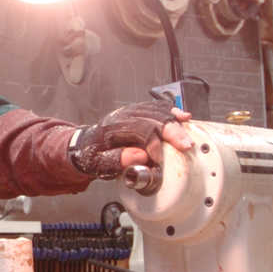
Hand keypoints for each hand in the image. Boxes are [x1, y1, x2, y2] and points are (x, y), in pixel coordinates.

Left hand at [69, 101, 192, 179]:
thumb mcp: (97, 163)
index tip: (160, 160)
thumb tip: (139, 156)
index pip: (138, 130)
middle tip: (185, 146)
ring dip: (175, 123)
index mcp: (112, 127)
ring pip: (158, 110)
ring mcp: (133, 111)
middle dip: (172, 132)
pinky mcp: (141, 112)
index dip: (152, 145)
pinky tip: (185, 117)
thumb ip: (116, 160)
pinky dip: (173, 112)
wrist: (86, 144)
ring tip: (187, 137)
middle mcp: (124, 115)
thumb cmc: (93, 155)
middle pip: (153, 117)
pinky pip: (159, 108)